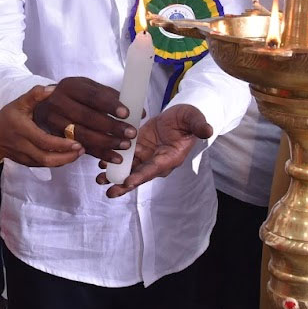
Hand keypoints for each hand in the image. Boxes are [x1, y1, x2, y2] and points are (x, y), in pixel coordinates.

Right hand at [0, 85, 84, 167]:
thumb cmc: (8, 117)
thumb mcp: (19, 103)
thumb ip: (35, 95)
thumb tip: (52, 88)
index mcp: (23, 131)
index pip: (44, 141)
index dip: (61, 144)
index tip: (77, 142)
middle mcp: (23, 146)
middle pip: (47, 158)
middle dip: (66, 157)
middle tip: (82, 149)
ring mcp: (24, 157)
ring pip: (46, 164)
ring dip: (64, 161)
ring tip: (78, 153)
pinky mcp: (26, 163)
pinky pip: (43, 165)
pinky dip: (56, 162)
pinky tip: (67, 156)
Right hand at [30, 76, 136, 162]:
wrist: (44, 106)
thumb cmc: (73, 96)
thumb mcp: (87, 88)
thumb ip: (111, 97)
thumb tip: (139, 111)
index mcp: (69, 86)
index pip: (91, 95)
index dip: (110, 105)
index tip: (127, 113)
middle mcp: (58, 103)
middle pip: (86, 116)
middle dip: (111, 127)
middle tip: (131, 133)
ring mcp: (54, 122)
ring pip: (82, 135)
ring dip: (107, 143)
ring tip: (126, 145)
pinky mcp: (56, 139)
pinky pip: (80, 149)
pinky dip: (99, 154)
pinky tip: (115, 158)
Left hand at [96, 105, 212, 197]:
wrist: (180, 116)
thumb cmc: (188, 118)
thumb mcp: (194, 118)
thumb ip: (198, 125)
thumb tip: (207, 130)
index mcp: (171, 157)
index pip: (155, 168)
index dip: (142, 175)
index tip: (128, 182)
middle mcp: (157, 160)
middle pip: (139, 175)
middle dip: (124, 184)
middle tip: (110, 192)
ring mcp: (147, 155)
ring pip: (129, 169)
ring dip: (115, 176)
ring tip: (100, 180)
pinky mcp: (138, 148)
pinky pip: (125, 158)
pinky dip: (113, 161)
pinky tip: (99, 165)